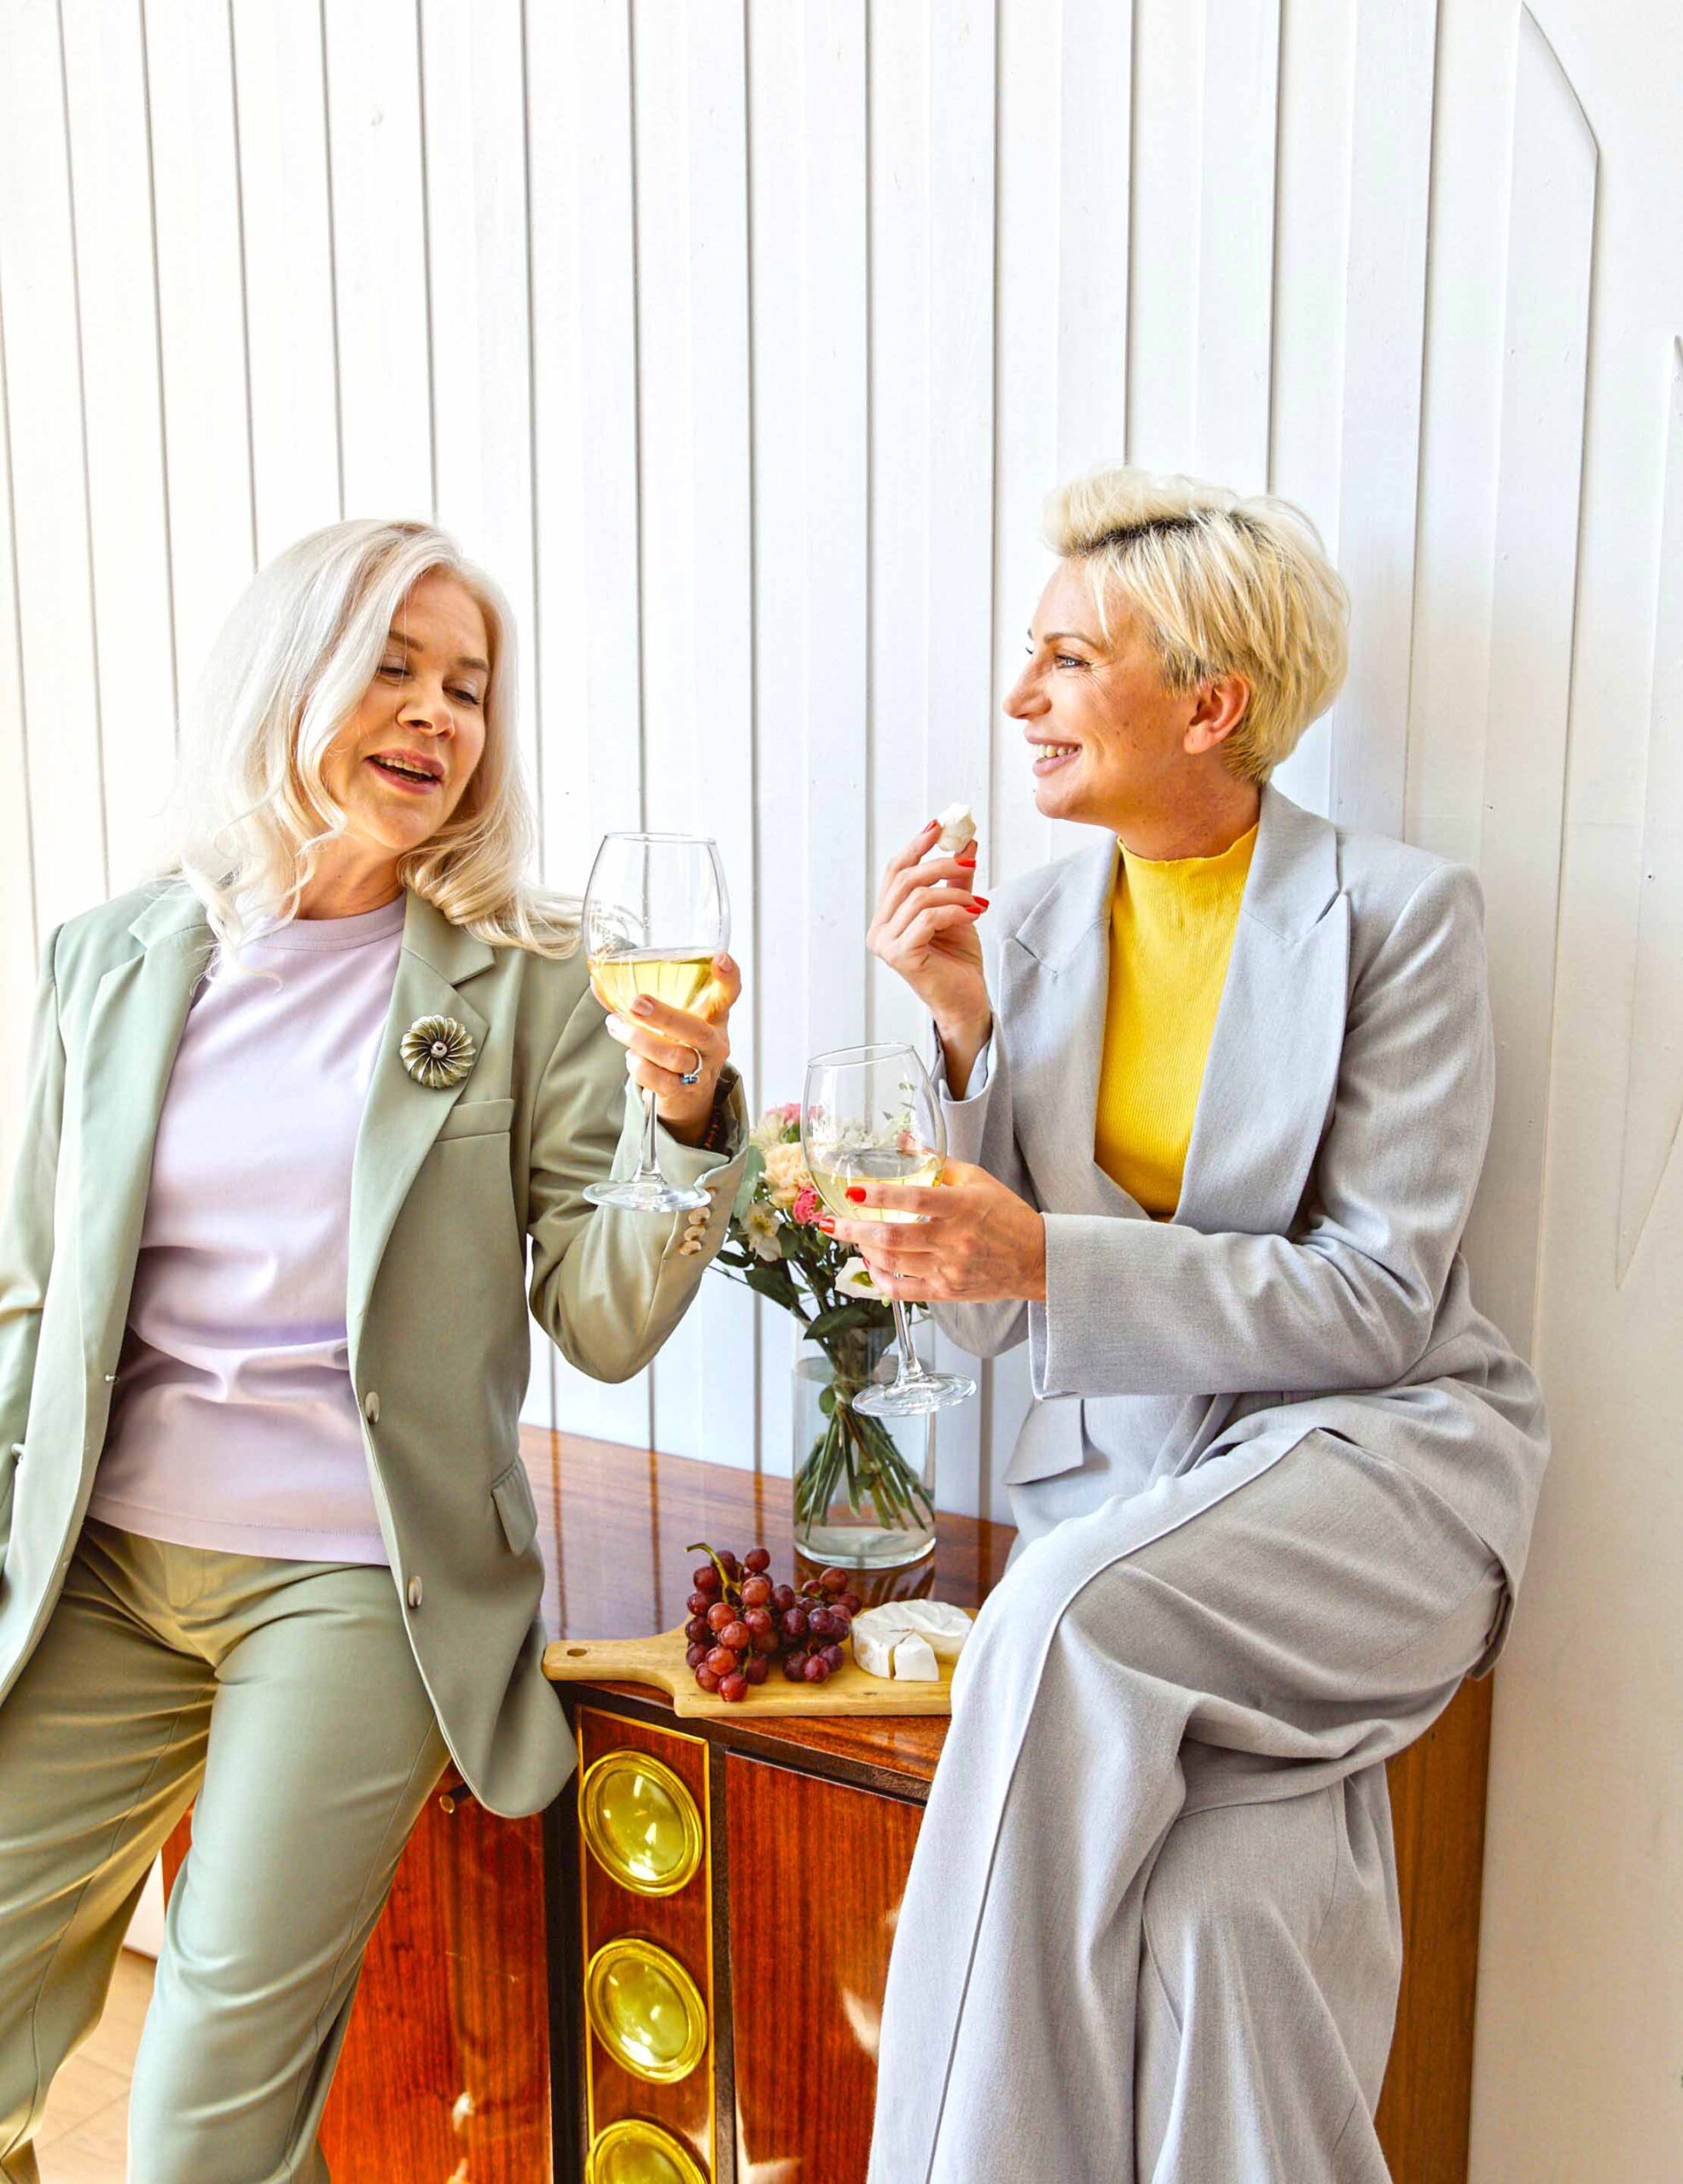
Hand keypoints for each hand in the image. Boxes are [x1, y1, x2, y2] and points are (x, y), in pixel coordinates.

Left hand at [594, 954, 740, 1144]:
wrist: (688, 1096)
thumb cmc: (678, 1046)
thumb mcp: (671, 1020)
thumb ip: (639, 1002)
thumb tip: (597, 983)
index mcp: (714, 1017)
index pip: (729, 994)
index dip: (728, 977)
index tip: (719, 958)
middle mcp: (714, 1043)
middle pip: (698, 1031)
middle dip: (665, 1016)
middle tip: (636, 1003)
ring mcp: (703, 1069)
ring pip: (674, 1057)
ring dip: (639, 1040)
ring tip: (616, 1026)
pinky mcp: (685, 1091)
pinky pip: (660, 1080)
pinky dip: (639, 1066)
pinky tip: (631, 1056)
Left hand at [816, 1159, 1045, 1303]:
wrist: (1036, 1260)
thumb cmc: (1007, 1215)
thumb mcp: (978, 1179)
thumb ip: (937, 1161)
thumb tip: (902, 1141)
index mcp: (962, 1208)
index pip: (915, 1200)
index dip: (880, 1195)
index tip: (853, 1191)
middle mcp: (953, 1240)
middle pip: (894, 1237)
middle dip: (854, 1229)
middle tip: (828, 1222)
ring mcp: (949, 1269)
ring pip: (894, 1263)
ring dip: (865, 1249)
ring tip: (850, 1235)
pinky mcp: (947, 1291)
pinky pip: (903, 1291)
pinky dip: (880, 1280)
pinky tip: (868, 1265)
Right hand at [867, 820, 991, 1049]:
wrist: (967, 1001)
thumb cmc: (958, 962)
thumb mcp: (959, 909)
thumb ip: (957, 878)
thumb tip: (965, 841)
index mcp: (887, 917)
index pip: (894, 871)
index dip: (916, 845)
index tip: (939, 825)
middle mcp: (879, 930)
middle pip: (904, 878)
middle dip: (940, 863)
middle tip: (969, 860)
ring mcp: (886, 944)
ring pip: (918, 897)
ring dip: (954, 892)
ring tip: (977, 901)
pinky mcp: (901, 956)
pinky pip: (928, 918)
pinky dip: (955, 910)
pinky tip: (974, 914)